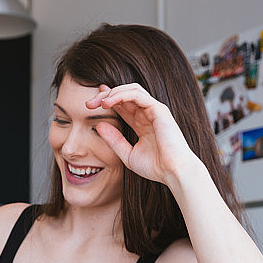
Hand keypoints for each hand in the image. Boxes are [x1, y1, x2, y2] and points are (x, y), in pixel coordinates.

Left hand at [85, 83, 200, 184]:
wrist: (174, 173)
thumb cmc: (156, 167)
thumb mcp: (128, 154)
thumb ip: (114, 140)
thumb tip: (99, 125)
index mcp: (142, 123)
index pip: (123, 105)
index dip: (107, 100)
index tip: (91, 103)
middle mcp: (148, 114)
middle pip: (125, 94)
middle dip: (105, 95)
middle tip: (89, 103)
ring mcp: (154, 110)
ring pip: (131, 90)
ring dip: (113, 93)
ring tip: (98, 102)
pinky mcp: (159, 110)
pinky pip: (137, 95)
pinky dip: (121, 95)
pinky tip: (109, 102)